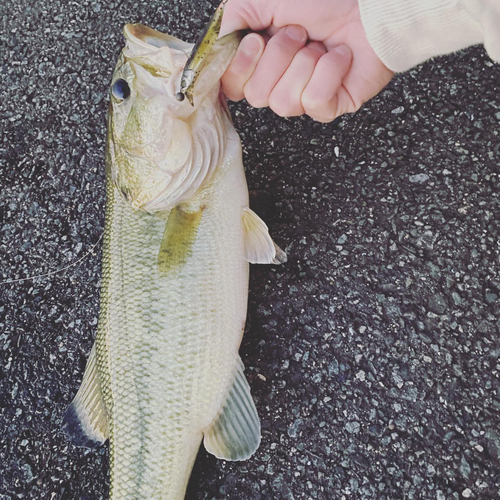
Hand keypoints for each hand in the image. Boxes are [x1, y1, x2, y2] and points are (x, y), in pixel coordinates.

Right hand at [220, 0, 393, 121]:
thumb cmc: (321, 0)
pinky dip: (328, 72)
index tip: (255, 40)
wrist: (367, 5)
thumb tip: (210, 54)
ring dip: (303, 64)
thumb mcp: (260, 0)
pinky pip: (314, 101)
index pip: (231, 87)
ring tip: (318, 45)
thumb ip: (228, 24)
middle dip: (278, 57)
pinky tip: (338, 57)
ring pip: (284, 103)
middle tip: (298, 34)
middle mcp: (277, 83)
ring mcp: (303, 99)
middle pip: (257, 96)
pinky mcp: (329, 107)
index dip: (239, 68)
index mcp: (259, 63)